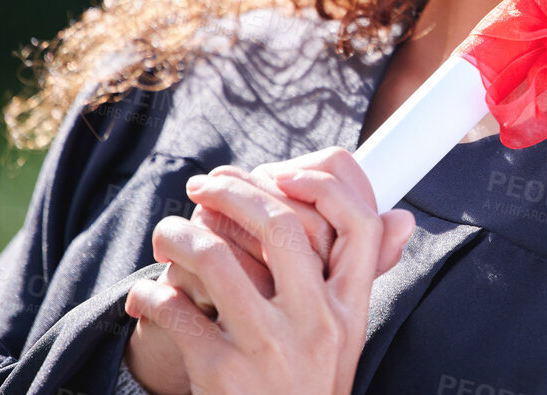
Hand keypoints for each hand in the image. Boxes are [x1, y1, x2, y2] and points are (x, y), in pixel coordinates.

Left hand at [124, 148, 415, 394]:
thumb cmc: (307, 389)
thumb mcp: (346, 338)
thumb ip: (360, 278)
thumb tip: (401, 219)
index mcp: (349, 309)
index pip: (358, 224)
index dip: (324, 185)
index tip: (282, 173)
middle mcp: (315, 323)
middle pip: (280, 224)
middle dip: (233, 191)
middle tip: (203, 185)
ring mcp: (268, 346)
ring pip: (215, 256)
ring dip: (178, 235)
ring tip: (166, 233)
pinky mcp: (220, 372)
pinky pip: (175, 309)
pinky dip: (150, 295)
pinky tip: (145, 297)